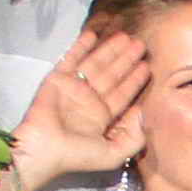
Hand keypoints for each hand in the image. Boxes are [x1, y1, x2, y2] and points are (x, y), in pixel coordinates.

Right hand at [2, 29, 149, 190]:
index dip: (135, 80)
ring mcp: (73, 88)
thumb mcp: (114, 154)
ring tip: (125, 36)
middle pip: (112, 75)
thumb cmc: (78, 155)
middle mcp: (89, 101)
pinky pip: (71, 59)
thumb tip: (146, 114)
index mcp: (102, 117)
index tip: (148, 65)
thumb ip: (135, 138)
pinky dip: (81, 46)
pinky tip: (93, 34)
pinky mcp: (57, 79)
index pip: (123, 95)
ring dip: (109, 50)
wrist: (44, 150)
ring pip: (96, 64)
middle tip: (140, 44)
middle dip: (126, 60)